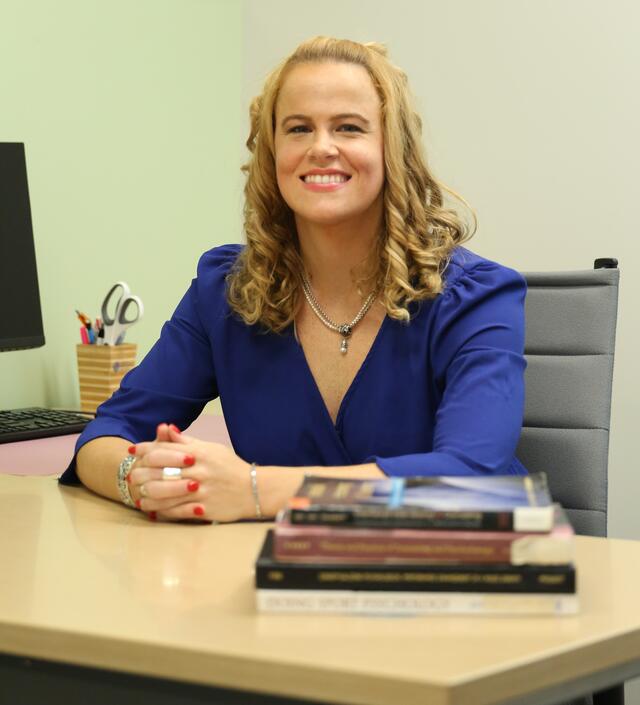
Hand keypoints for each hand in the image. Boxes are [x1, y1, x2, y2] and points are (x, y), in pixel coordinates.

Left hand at [128, 423, 254, 522]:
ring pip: (164, 493)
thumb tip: (166, 428)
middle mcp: (197, 471)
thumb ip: (186, 441)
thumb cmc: (230, 467)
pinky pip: (175, 511)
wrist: (254, 489)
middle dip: (141, 473)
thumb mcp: (211, 448)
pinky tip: (152, 509)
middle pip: (159, 471)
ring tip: (138, 494)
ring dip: (147, 494)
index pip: (164, 449)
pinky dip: (161, 510)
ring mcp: (200, 491)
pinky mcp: (203, 508)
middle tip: (131, 475)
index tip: (133, 451)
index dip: (145, 449)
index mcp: (198, 454)